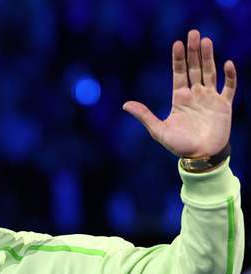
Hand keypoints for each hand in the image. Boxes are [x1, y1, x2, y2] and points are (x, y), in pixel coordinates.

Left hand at [123, 29, 235, 157]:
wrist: (200, 157)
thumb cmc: (178, 145)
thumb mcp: (158, 131)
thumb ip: (144, 116)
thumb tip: (125, 104)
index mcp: (179, 98)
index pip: (179, 73)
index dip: (178, 59)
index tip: (177, 43)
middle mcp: (195, 95)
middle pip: (195, 68)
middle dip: (194, 52)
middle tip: (194, 33)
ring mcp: (210, 98)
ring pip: (210, 73)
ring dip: (209, 57)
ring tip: (206, 41)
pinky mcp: (224, 105)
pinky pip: (229, 87)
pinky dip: (229, 76)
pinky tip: (227, 64)